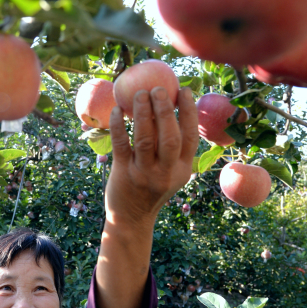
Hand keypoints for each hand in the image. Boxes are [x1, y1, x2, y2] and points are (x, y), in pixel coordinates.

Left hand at [105, 86, 198, 227]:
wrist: (131, 219)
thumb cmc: (151, 187)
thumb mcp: (171, 172)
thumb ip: (174, 148)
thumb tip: (171, 107)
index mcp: (183, 169)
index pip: (190, 137)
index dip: (189, 112)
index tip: (183, 90)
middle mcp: (166, 172)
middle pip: (170, 136)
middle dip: (165, 110)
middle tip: (159, 88)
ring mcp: (144, 173)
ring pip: (145, 138)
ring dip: (142, 113)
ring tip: (139, 93)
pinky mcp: (123, 173)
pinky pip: (121, 145)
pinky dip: (118, 125)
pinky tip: (116, 110)